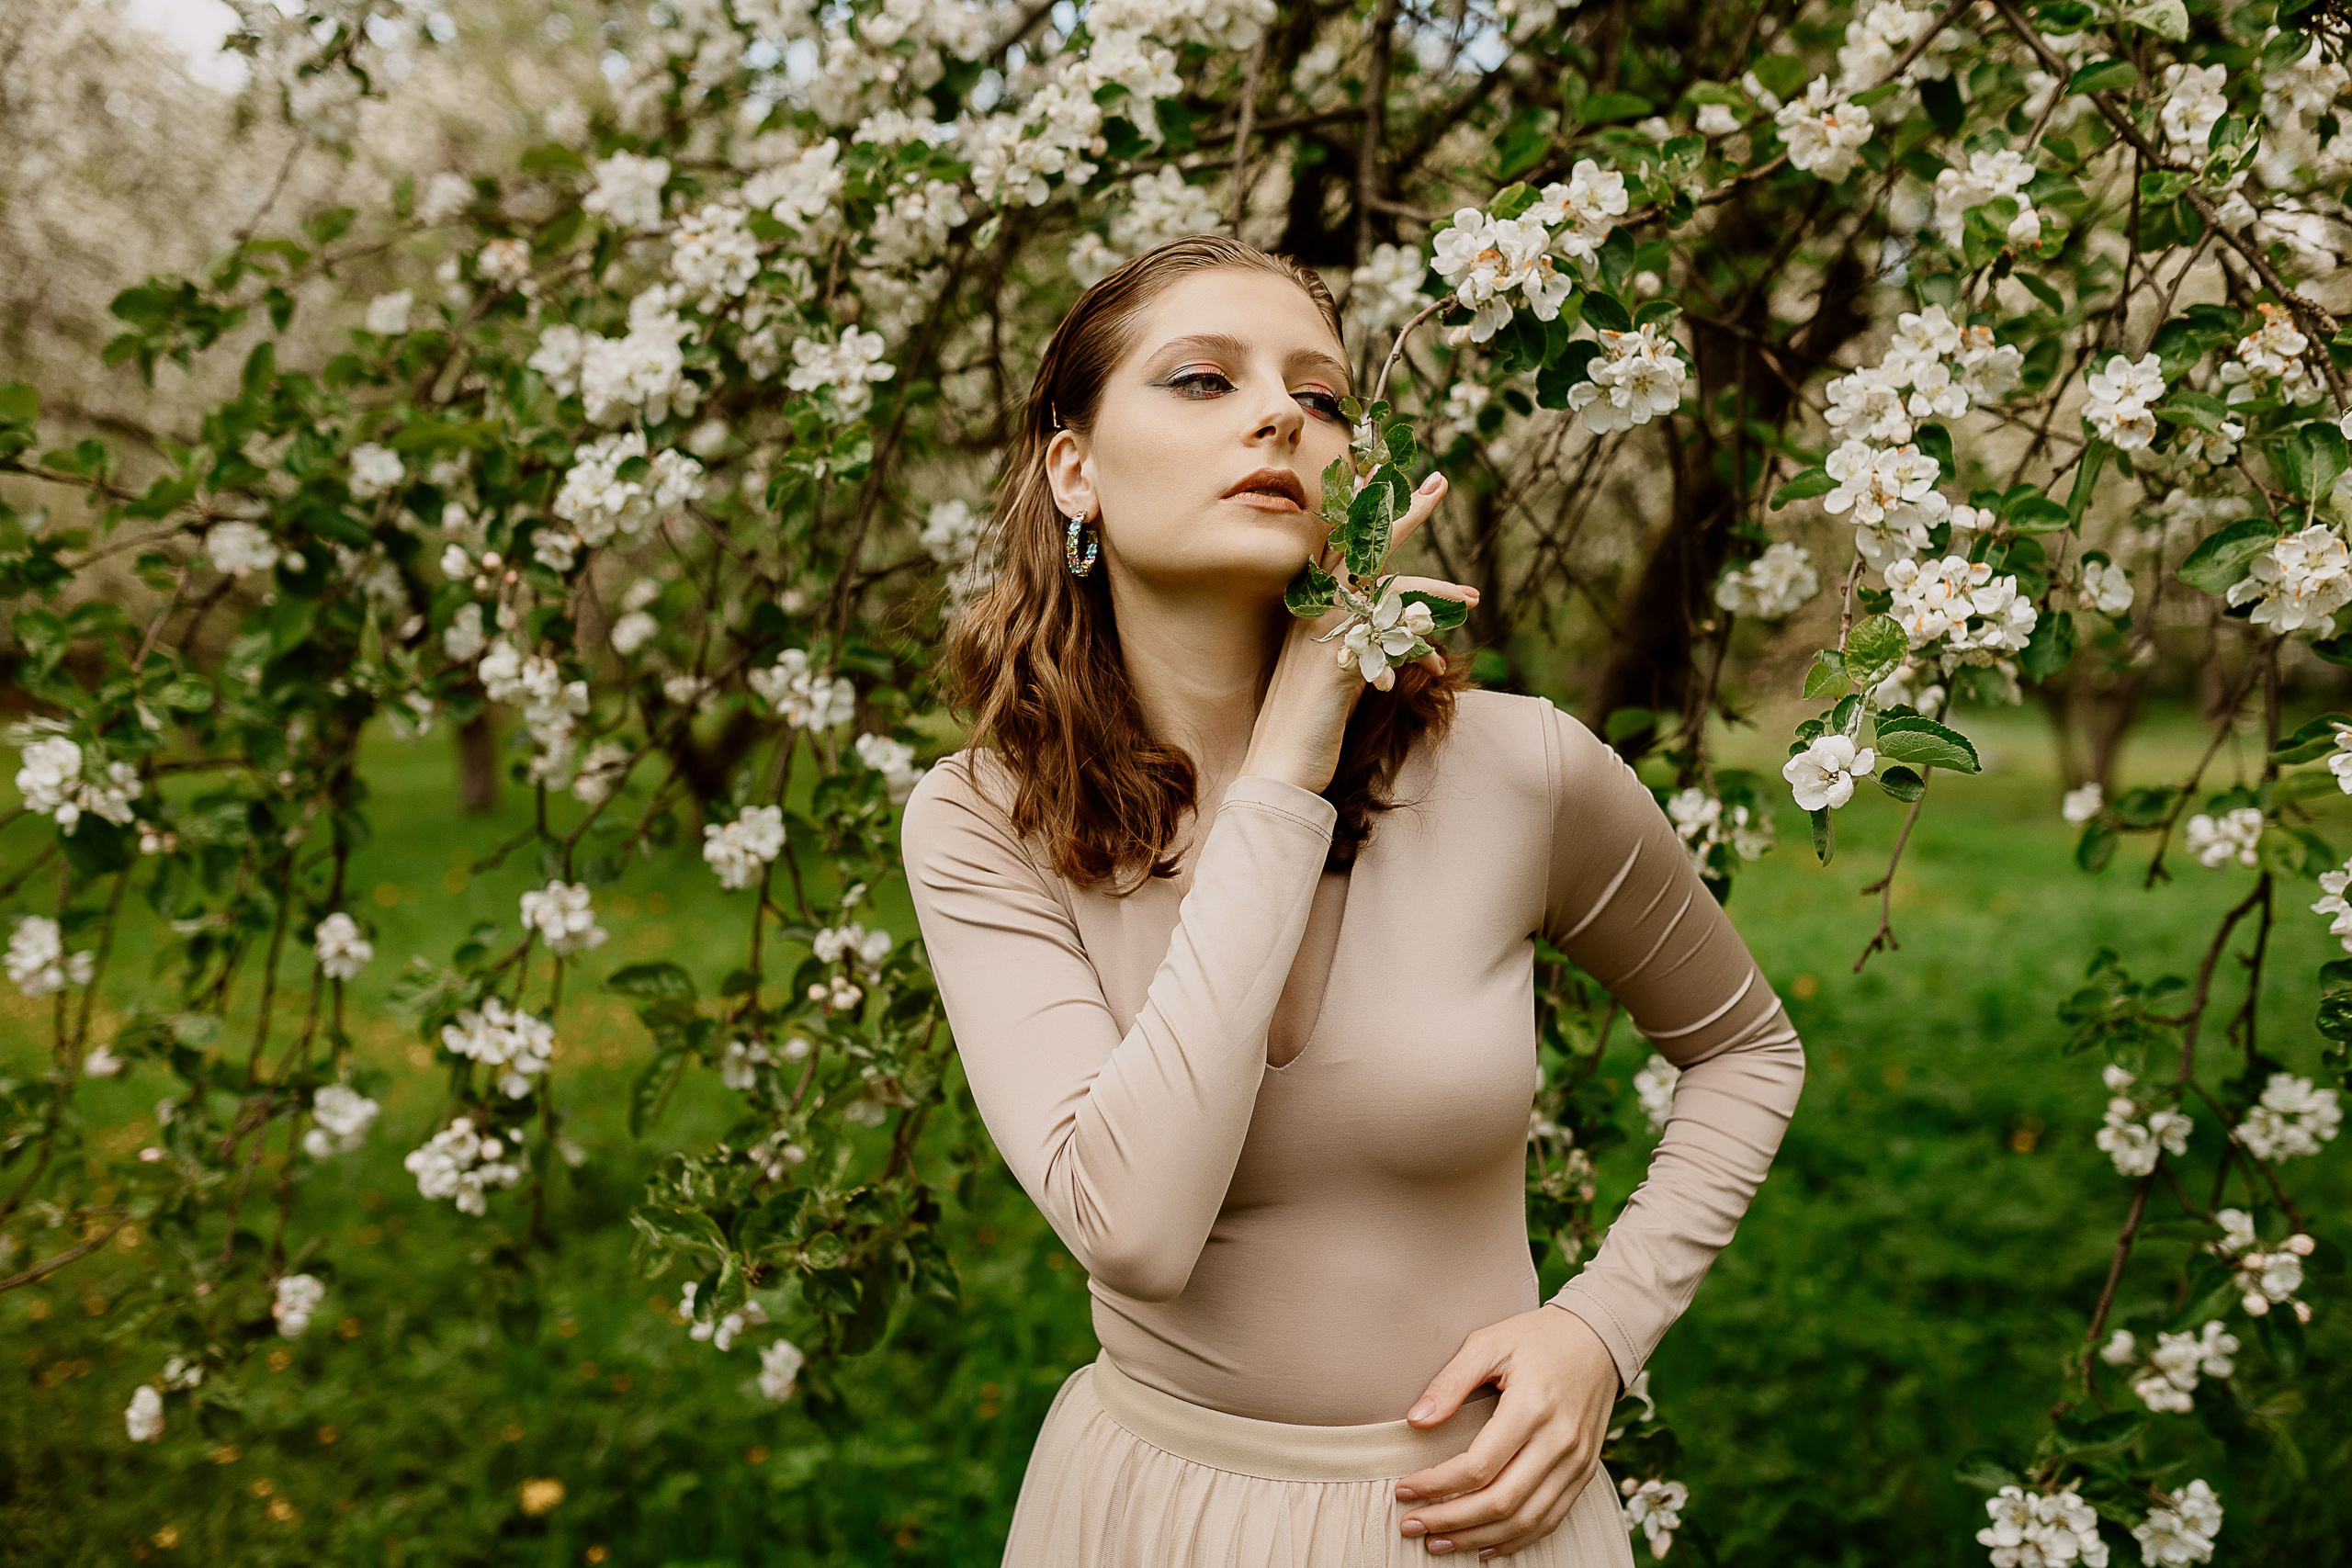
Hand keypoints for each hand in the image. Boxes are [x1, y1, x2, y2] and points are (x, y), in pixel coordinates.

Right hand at [1238, 470, 1473, 794]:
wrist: (1277, 764)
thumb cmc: (1306, 718)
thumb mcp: (1335, 667)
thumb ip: (1362, 641)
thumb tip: (1404, 636)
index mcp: (1308, 603)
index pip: (1338, 541)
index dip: (1361, 505)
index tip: (1381, 473)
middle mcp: (1315, 609)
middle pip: (1364, 545)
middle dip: (1405, 511)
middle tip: (1440, 481)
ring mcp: (1325, 634)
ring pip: (1390, 591)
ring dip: (1436, 592)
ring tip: (1472, 597)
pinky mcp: (1341, 664)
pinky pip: (1395, 644)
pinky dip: (1421, 652)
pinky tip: (1436, 668)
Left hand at [1392, 1304, 1620, 1559]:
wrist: (1599, 1339)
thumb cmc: (1537, 1338)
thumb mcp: (1489, 1342)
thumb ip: (1451, 1381)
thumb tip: (1416, 1421)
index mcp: (1532, 1408)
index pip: (1478, 1466)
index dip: (1436, 1485)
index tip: (1403, 1489)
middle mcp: (1559, 1442)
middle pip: (1501, 1502)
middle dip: (1450, 1521)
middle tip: (1411, 1525)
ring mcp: (1576, 1462)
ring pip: (1526, 1520)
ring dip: (1478, 1538)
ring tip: (1438, 1543)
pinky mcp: (1584, 1472)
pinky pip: (1551, 1519)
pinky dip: (1516, 1541)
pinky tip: (1484, 1546)